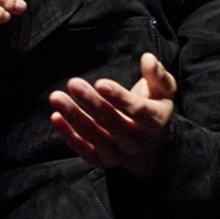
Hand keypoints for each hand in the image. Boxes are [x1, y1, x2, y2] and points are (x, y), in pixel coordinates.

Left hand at [49, 52, 176, 177]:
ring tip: (56, 97)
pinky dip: (68, 135)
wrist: (150, 150)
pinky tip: (55, 116)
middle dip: (92, 102)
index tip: (100, 83)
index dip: (118, 97)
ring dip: (74, 116)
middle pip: (112, 123)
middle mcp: (136, 141)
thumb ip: (158, 75)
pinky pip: (82, 149)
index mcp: (153, 122)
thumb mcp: (164, 92)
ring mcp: (117, 153)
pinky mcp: (100, 160)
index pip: (137, 110)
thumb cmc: (154, 110)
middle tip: (73, 83)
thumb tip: (147, 58)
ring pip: (94, 136)